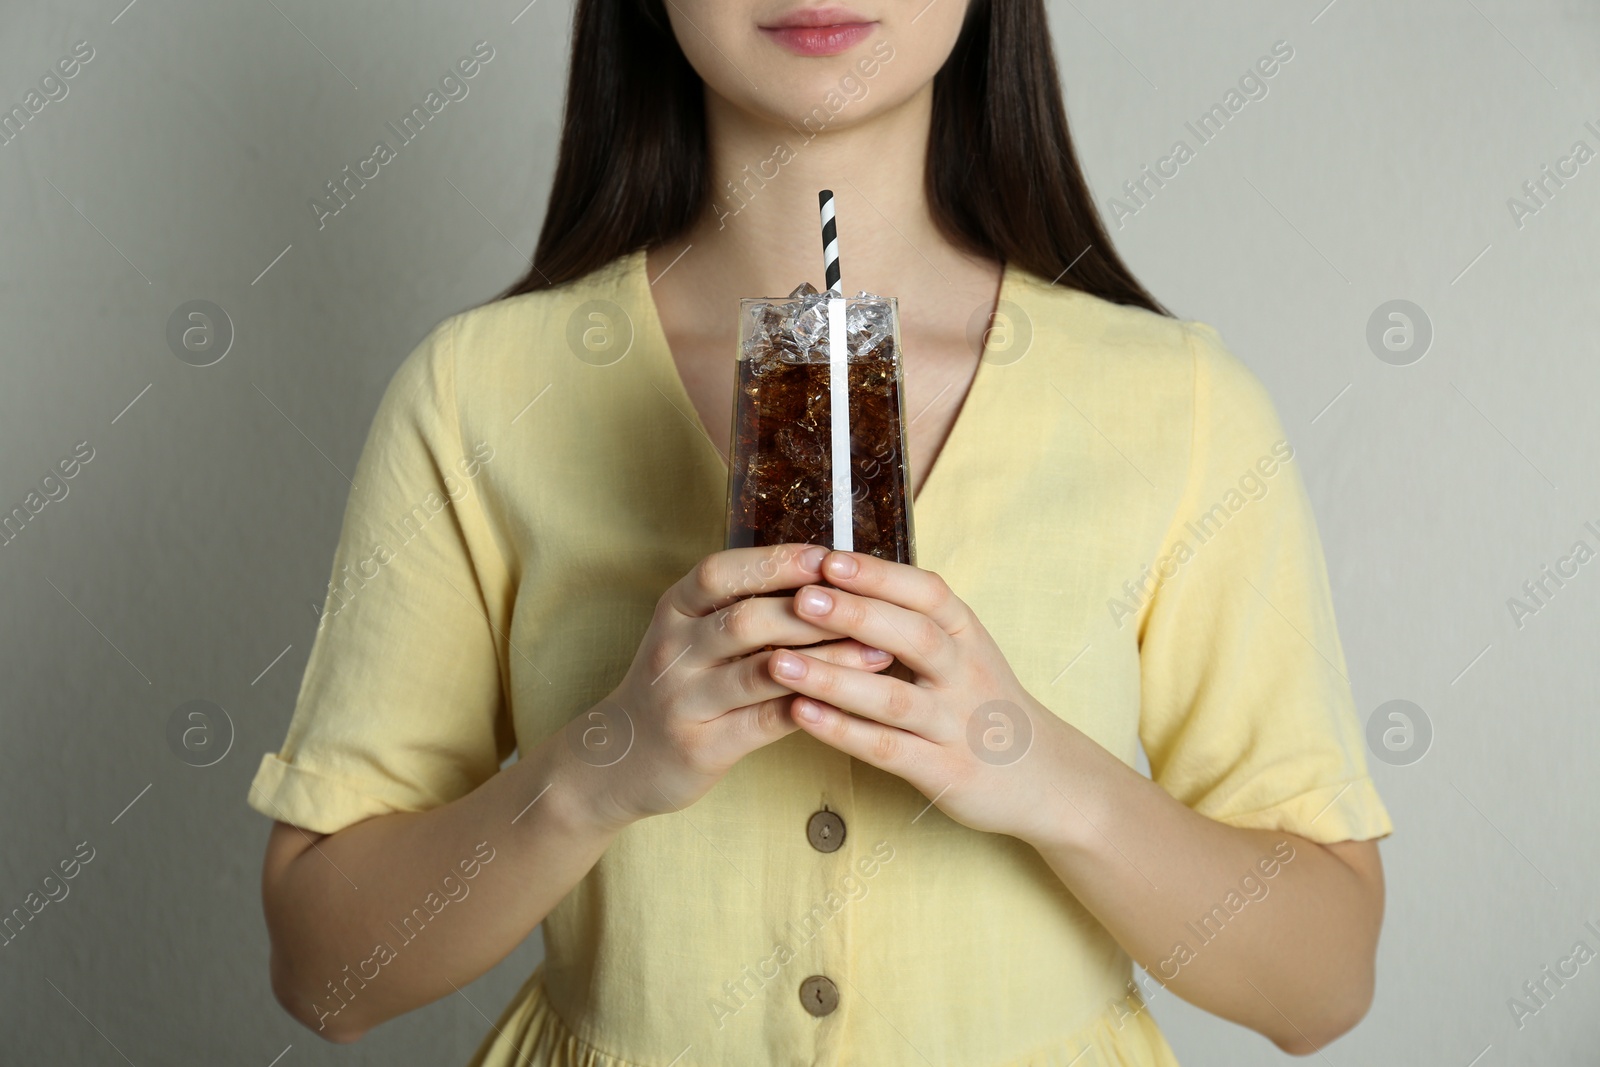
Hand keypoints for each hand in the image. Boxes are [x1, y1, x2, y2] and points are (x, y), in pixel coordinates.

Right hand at [569, 543, 896, 830]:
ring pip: (760, 671)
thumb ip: (744, 602)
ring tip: (877, 651)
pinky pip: (763, 720)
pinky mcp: (701, 745)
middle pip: (745, 619)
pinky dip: (809, 706)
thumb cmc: (680, 683)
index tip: (829, 556)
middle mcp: (674, 649)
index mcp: (675, 609)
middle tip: (869, 604)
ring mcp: (683, 699)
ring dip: (825, 658)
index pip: (721, 572)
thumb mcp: (694, 631)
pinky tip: (849, 698)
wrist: (623, 757)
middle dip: (812, 610)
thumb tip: (827, 572)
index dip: (776, 562)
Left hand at [766, 550, 1075, 841]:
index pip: (928, 593)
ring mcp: (956, 724)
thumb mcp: (963, 650)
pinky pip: (889, 749)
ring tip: (778, 662)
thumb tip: (839, 575)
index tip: (829, 560)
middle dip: (854, 615)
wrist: (1043, 776)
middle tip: (801, 599)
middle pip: (913, 637)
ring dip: (834, 678)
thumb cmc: (982, 703)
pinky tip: (801, 715)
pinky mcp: (944, 771)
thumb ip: (913, 619)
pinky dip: (843, 732)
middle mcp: (966, 674)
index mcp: (968, 635)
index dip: (879, 576)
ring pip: (893, 698)